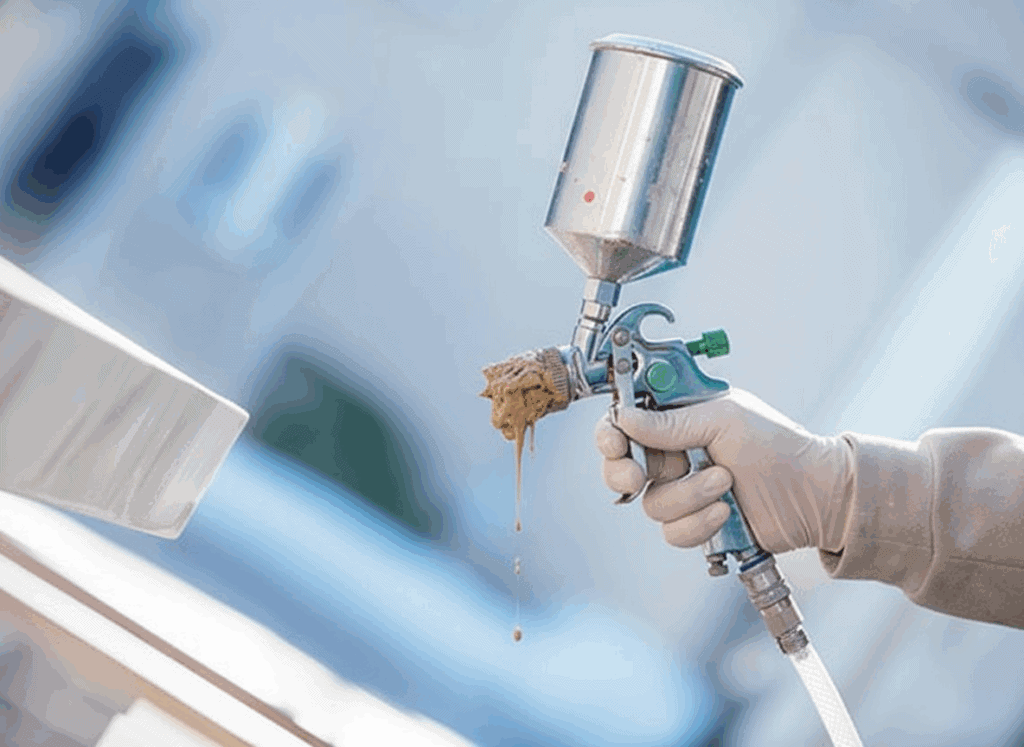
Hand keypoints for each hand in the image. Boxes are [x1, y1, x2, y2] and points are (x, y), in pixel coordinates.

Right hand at [594, 389, 853, 554]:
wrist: (813, 496)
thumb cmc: (777, 446)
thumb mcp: (724, 420)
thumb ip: (670, 422)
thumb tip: (625, 418)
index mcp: (678, 417)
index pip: (626, 420)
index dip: (611, 432)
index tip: (614, 441)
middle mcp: (674, 453)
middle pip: (620, 465)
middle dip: (624, 472)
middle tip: (637, 476)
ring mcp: (684, 489)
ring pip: (650, 503)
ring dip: (687, 495)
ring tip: (724, 483)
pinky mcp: (695, 522)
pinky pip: (672, 531)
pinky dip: (698, 523)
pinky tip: (725, 512)